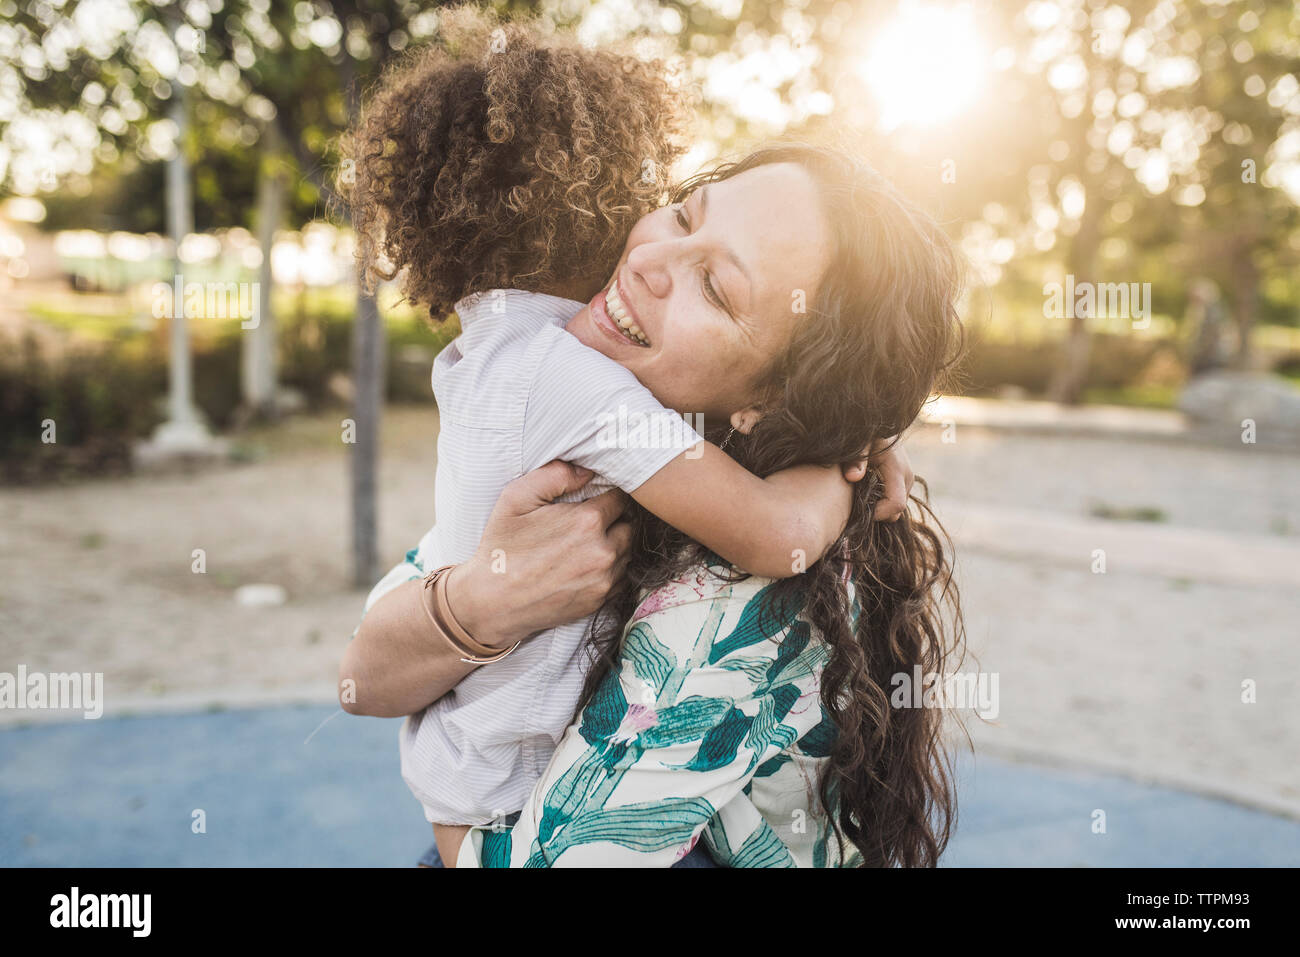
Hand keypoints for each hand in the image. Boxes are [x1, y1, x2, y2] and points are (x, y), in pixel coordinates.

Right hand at [445, 461, 632, 648]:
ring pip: (627, 551)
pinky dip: (610, 569)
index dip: (606, 495)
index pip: (620, 497)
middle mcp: (603, 551)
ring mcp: (604, 579)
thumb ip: (554, 475)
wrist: (493, 603)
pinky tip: (586, 564)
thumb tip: (587, 471)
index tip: (593, 499)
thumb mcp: (516, 498)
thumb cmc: (501, 547)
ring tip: (587, 542)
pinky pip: (621, 577)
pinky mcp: (600, 600)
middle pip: (629, 525)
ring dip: (614, 544)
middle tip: (590, 521)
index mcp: (587, 522)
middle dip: (614, 519)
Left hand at [841, 436, 914, 522]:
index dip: (878, 513)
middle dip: (877, 513)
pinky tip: (865, 492)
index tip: (858, 510)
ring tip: (859, 495)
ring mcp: (907, 481)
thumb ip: (856, 460)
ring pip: (896, 508)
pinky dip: (881, 502)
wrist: (881, 423)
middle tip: (855, 503)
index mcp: (897, 470)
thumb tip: (852, 477)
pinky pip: (894, 501)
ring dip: (879, 507)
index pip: (896, 504)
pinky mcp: (902, 482)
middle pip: (896, 511)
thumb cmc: (868, 433)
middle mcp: (907, 478)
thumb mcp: (860, 444)